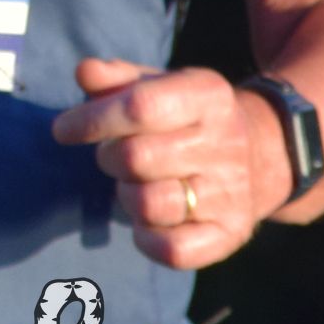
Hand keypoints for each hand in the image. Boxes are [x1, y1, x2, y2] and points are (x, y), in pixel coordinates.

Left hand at [50, 56, 285, 269]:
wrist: (260, 154)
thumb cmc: (184, 116)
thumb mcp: (157, 84)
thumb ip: (116, 77)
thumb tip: (85, 72)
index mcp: (207, 95)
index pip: (140, 107)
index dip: (92, 120)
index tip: (63, 130)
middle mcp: (226, 143)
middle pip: (137, 157)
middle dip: (108, 158)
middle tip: (113, 157)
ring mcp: (232, 192)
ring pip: (151, 205)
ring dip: (126, 197)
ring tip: (135, 185)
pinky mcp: (231, 233)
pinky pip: (174, 251)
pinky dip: (147, 239)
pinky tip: (147, 221)